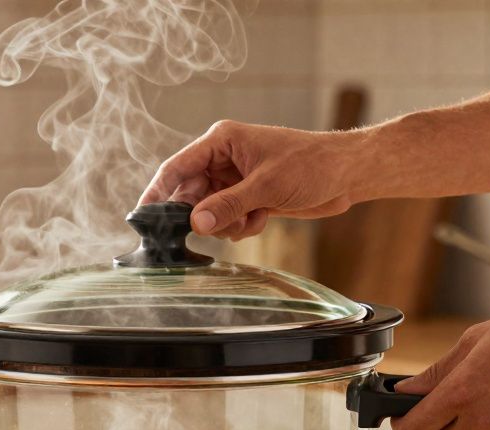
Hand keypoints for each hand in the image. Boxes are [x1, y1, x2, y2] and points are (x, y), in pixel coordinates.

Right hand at [140, 120, 361, 239]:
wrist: (346, 174)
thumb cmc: (310, 165)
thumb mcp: (266, 186)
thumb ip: (228, 205)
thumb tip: (195, 223)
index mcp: (221, 141)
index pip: (177, 167)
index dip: (158, 192)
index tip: (143, 216)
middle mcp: (223, 159)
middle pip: (190, 194)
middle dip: (203, 215)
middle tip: (213, 228)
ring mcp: (236, 179)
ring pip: (210, 211)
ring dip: (226, 224)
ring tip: (251, 219)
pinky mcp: (249, 197)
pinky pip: (229, 219)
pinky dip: (241, 226)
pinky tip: (262, 219)